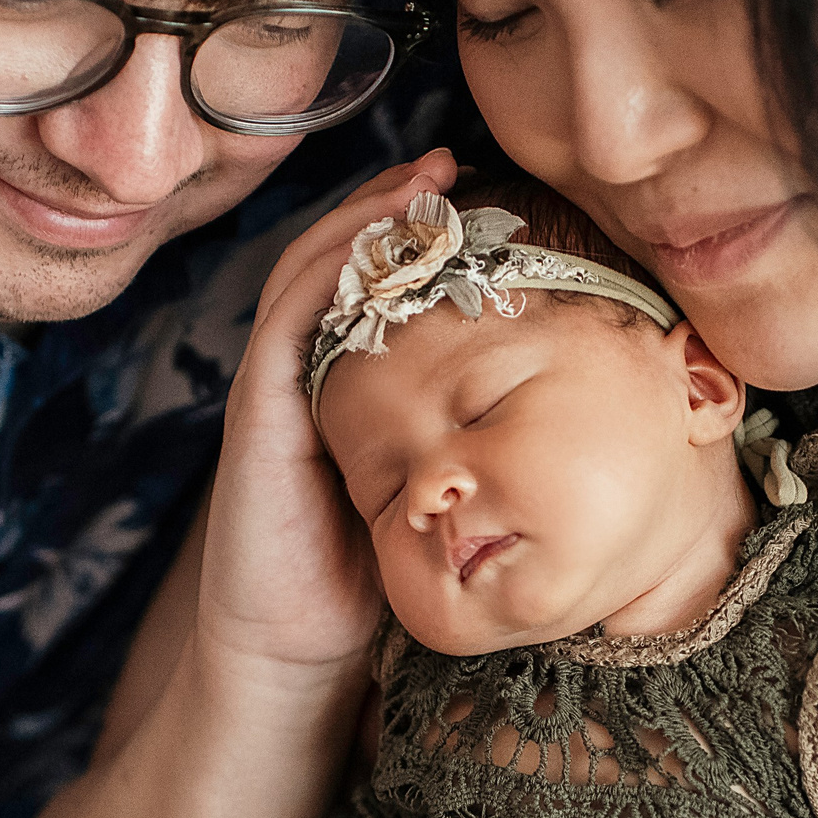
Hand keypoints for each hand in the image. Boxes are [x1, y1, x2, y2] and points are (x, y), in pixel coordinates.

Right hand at [197, 149, 459, 675]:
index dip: (414, 234)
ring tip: (418, 183)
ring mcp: (275, 390)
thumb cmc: (366, 586)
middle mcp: (303, 376)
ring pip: (309, 275)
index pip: (372, 286)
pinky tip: (370, 246)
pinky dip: (325, 274)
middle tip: (449, 161)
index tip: (473, 194)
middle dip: (391, 205)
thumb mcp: (428, 494)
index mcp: (342, 388)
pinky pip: (287, 323)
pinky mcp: (259, 414)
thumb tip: (558, 408)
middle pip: (337, 261)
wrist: (293, 656)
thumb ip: (460, 442)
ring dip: (362, 221)